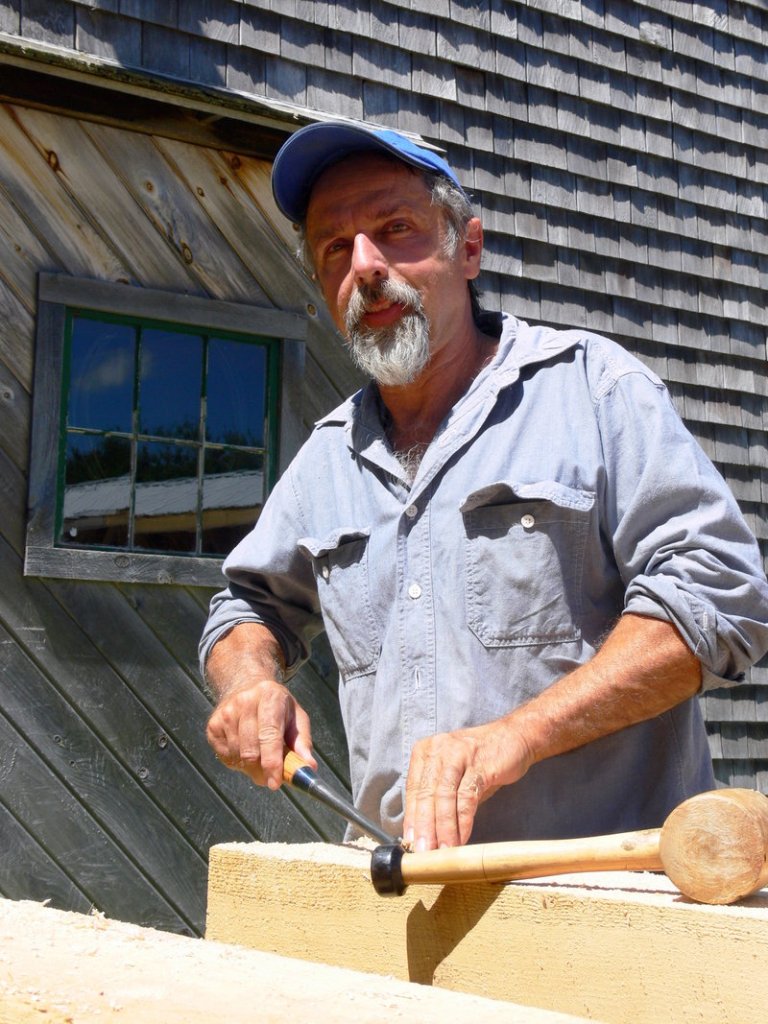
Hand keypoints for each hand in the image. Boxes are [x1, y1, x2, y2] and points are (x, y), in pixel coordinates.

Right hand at [206, 677, 314, 789]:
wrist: (245, 687)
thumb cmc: (276, 707)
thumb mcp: (296, 717)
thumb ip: (303, 742)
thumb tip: (309, 767)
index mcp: (270, 696)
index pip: (270, 735)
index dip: (272, 762)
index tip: (276, 783)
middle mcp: (245, 702)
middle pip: (251, 751)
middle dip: (263, 771)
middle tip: (272, 777)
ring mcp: (226, 713)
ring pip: (238, 757)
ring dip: (251, 767)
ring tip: (260, 756)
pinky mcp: (213, 726)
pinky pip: (225, 757)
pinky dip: (237, 762)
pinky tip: (245, 749)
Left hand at [403, 721, 530, 850]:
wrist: (513, 737)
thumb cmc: (479, 761)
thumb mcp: (452, 775)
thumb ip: (437, 797)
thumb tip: (424, 833)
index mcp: (425, 751)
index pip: (413, 790)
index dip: (411, 819)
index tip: (410, 845)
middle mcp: (438, 750)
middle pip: (426, 795)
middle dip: (424, 828)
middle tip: (424, 853)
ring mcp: (458, 754)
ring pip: (444, 797)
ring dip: (443, 828)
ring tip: (444, 851)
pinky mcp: (479, 764)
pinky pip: (467, 797)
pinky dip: (463, 821)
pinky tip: (463, 838)